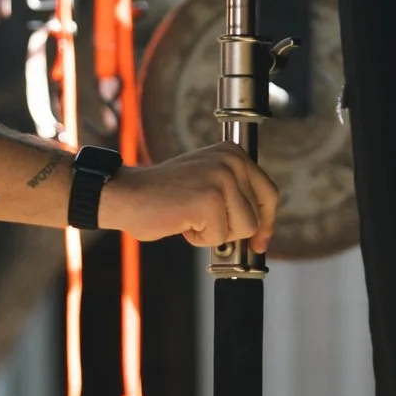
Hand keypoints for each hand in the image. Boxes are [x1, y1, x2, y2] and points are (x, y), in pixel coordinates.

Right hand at [97, 145, 278, 251]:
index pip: (269, 193)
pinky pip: (219, 238)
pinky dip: (199, 239)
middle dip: (231, 230)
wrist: (127, 194)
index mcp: (233, 153)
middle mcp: (231, 160)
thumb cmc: (163, 196)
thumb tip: (261, 232)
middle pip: (256, 217)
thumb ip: (234, 195)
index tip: (259, 242)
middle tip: (202, 223)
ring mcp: (222, 178)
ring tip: (191, 218)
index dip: (267, 222)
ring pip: (243, 229)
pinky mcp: (210, 200)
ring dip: (215, 234)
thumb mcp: (207, 183)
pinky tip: (181, 222)